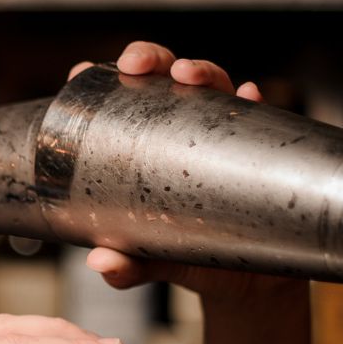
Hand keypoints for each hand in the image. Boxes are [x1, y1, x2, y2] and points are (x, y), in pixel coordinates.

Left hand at [67, 41, 311, 343]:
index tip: (80, 71)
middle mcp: (183, 131)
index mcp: (146, 146)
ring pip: (213, 86)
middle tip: (135, 66)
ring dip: (201, 71)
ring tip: (187, 75)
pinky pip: (262, 117)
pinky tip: (249, 96)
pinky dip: (255, 103)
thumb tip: (100, 263)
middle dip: (150, 59)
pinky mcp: (261, 148)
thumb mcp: (155, 263)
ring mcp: (223, 135)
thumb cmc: (191, 259)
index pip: (120, 101)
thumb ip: (128, 267)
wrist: (250, 283)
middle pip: (165, 80)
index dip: (100, 80)